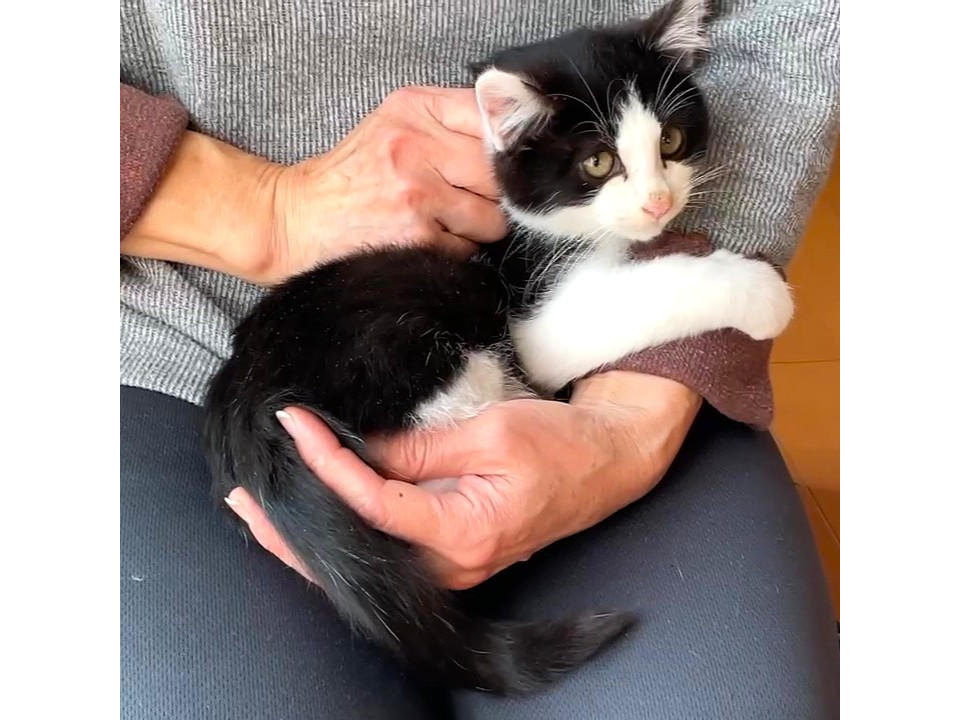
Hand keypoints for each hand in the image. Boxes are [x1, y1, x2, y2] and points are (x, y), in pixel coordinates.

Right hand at [123, 87, 505, 284]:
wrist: (298, 220)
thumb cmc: (351, 177)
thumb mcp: (394, 126)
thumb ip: (448, 124)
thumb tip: (512, 141)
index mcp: (414, 108)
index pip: (494, 120)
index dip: (507, 149)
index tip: (506, 166)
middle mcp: (417, 145)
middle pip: (500, 172)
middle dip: (495, 193)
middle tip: (472, 201)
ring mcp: (418, 194)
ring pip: (493, 216)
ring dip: (479, 228)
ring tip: (446, 223)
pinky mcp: (418, 237)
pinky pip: (469, 248)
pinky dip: (457, 251)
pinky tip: (429, 242)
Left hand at [226, 372, 699, 589]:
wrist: (608, 465)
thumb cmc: (560, 445)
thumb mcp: (489, 434)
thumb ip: (418, 449)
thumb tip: (356, 448)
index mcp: (465, 532)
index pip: (372, 501)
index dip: (327, 463)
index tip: (294, 423)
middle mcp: (453, 565)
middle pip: (355, 548)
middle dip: (293, 524)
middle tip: (242, 492)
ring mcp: (452, 567)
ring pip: (366, 556)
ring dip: (311, 531)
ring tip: (259, 504)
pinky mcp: (453, 555)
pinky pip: (386, 550)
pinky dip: (346, 531)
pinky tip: (314, 514)